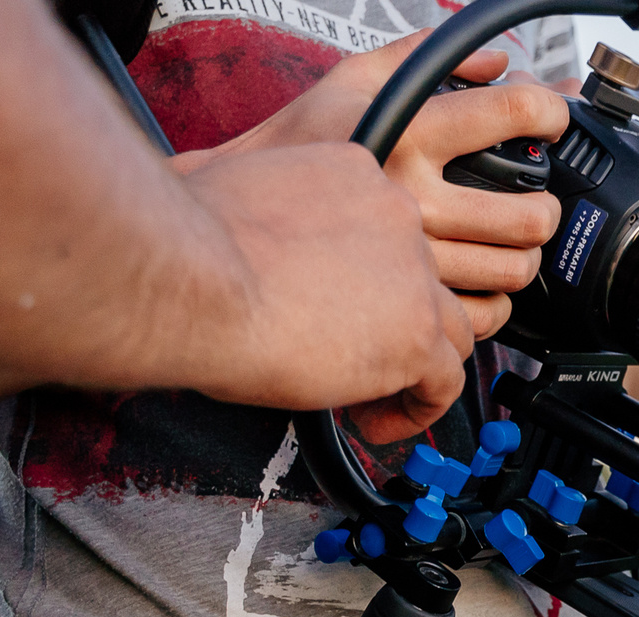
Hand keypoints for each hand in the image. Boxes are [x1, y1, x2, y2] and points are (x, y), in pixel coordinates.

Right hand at [179, 142, 473, 442]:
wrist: (192, 277)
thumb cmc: (186, 241)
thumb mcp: (223, 187)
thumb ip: (253, 204)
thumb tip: (221, 214)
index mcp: (353, 171)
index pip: (389, 228)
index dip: (368, 276)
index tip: (336, 304)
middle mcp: (395, 214)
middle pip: (425, 278)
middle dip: (395, 323)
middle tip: (353, 355)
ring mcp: (414, 275)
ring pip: (452, 329)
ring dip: (417, 369)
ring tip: (370, 397)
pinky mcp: (417, 334)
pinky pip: (445, 383)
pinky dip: (415, 411)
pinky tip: (372, 421)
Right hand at [209, 37, 567, 338]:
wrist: (222, 233)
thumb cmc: (283, 153)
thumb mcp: (349, 80)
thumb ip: (423, 59)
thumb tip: (496, 62)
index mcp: (406, 132)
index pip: (509, 113)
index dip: (547, 112)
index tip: (551, 119)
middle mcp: (413, 195)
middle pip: (528, 214)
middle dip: (547, 210)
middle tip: (539, 206)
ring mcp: (412, 259)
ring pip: (511, 270)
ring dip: (523, 260)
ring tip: (509, 248)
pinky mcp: (406, 309)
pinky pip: (481, 315)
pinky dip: (494, 305)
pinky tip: (481, 287)